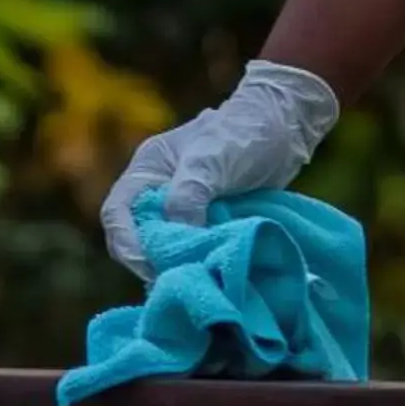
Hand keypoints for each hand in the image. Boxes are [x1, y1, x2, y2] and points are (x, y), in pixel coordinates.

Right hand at [101, 60, 339, 278]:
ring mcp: (182, 207)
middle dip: (150, 260)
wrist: (287, 126)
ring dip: (175, 264)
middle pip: (136, 236)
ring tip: (195, 278)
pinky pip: (189, 249)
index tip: (149, 264)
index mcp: (148, 168)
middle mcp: (158, 190)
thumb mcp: (215, 157)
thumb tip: (177, 234)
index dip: (127, 242)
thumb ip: (190, 192)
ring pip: (163, 247)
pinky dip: (196, 262)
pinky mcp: (205, 222)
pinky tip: (210, 273)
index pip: (117, 212)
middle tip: (176, 279)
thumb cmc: (246, 132)